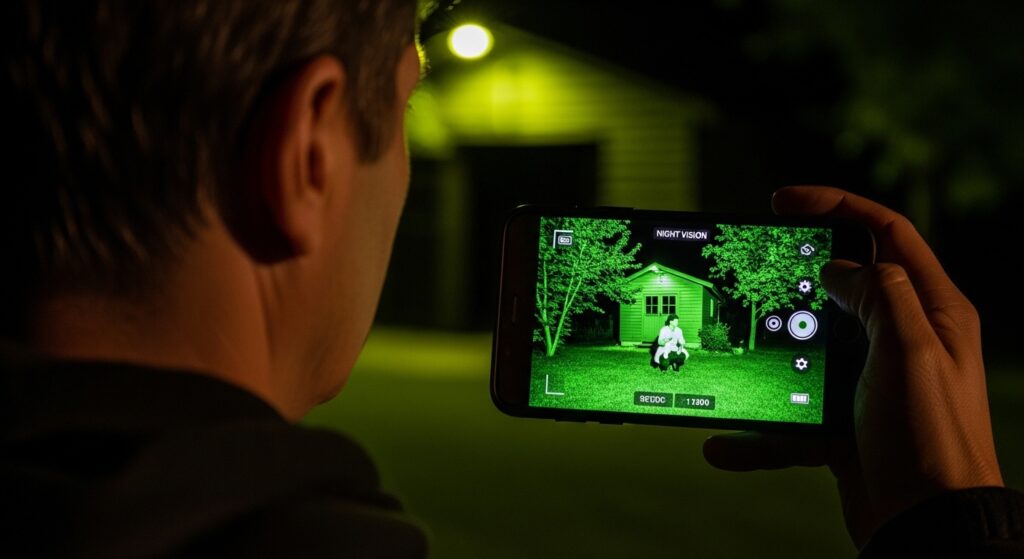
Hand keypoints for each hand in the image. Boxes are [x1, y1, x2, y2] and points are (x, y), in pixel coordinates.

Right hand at [702, 186, 1003, 546]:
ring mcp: (870, 380)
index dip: (836, 204)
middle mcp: (902, 338)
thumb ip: (880, 294)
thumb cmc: (930, 439)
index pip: (886, 232)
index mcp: (931, 310)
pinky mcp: (844, 420)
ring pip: (806, 349)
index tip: (783, 202)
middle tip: (749, 270)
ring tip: (730, 355)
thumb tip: (842, 265)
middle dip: (792, 279)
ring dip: (766, 356)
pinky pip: (791, 412)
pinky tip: (725, 443)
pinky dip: (759, 430)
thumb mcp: (908, 352)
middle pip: (840, 286)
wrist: (927, 527)